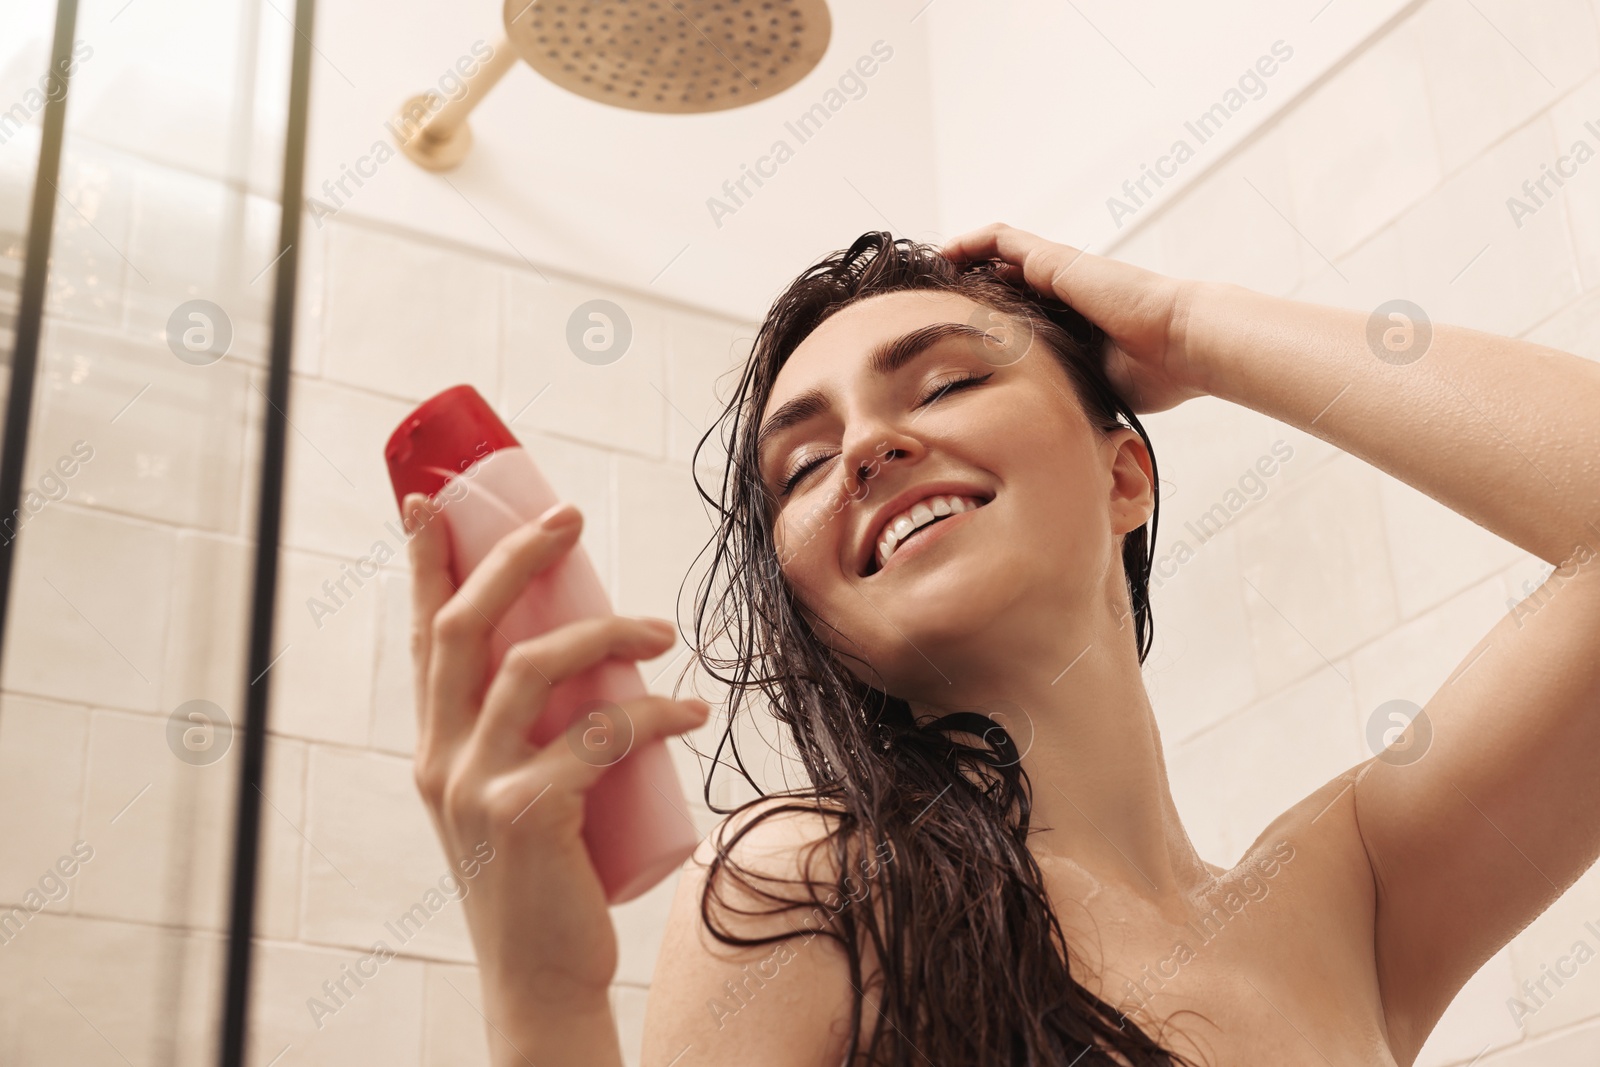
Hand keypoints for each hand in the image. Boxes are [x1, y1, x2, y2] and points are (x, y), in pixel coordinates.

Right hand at [402, 493, 710, 1014]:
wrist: (541, 976)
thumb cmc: (541, 878)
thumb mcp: (509, 798)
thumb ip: (525, 737)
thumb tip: (594, 666)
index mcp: (434, 747)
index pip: (422, 636)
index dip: (424, 563)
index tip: (430, 499)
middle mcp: (441, 758)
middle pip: (466, 626)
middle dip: (515, 557)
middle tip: (570, 517)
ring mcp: (479, 785)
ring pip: (535, 665)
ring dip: (607, 632)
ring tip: (662, 632)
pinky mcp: (531, 812)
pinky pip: (601, 732)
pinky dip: (654, 711)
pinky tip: (689, 711)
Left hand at [940, 222, 1205, 413]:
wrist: (1182, 346)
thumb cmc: (1153, 376)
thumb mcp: (1092, 393)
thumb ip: (1066, 402)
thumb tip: (1044, 443)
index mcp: (1072, 325)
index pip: (1019, 319)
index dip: (986, 326)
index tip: (952, 342)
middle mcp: (1063, 294)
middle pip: (1003, 285)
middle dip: (965, 294)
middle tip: (928, 311)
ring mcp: (1059, 273)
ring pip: (997, 258)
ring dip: (961, 263)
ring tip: (928, 276)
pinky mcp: (1056, 259)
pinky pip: (1003, 239)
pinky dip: (972, 242)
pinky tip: (945, 253)